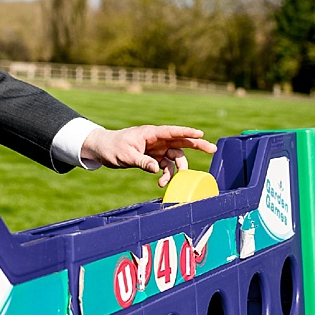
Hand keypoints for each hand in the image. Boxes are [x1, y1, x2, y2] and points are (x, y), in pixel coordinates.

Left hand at [82, 125, 217, 186]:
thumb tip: (157, 169)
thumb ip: (142, 161)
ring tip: (170, 182)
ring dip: (176, 169)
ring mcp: (156, 148)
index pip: (172, 131)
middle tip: (213, 149)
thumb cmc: (112, 147)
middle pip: (181, 141)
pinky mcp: (153, 157)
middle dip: (197, 145)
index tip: (200, 133)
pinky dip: (167, 174)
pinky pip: (166, 165)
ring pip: (175, 156)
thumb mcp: (126, 156)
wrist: (102, 149)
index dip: (187, 132)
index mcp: (151, 133)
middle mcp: (157, 140)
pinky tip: (161, 183)